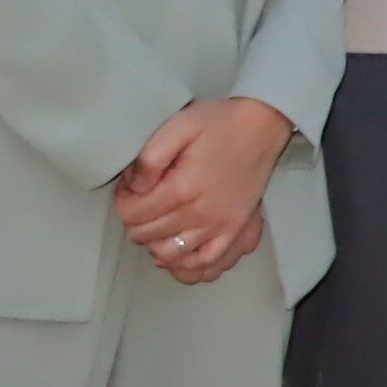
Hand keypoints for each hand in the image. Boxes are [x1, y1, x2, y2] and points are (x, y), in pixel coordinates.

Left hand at [116, 97, 290, 281]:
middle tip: (144, 198)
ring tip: (157, 221)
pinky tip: (177, 247)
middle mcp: (199, 214)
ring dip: (154, 242)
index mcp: (181, 188)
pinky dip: (186, 263)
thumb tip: (134, 186)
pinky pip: (205, 262)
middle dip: (135, 217)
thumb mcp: (177, 127)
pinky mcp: (234, 230)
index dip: (122, 200)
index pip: (131, 214)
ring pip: (169, 254)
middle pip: (145, 235)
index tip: (131, 186)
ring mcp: (219, 226)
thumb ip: (149, 157)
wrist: (263, 125)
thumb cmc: (219, 123)